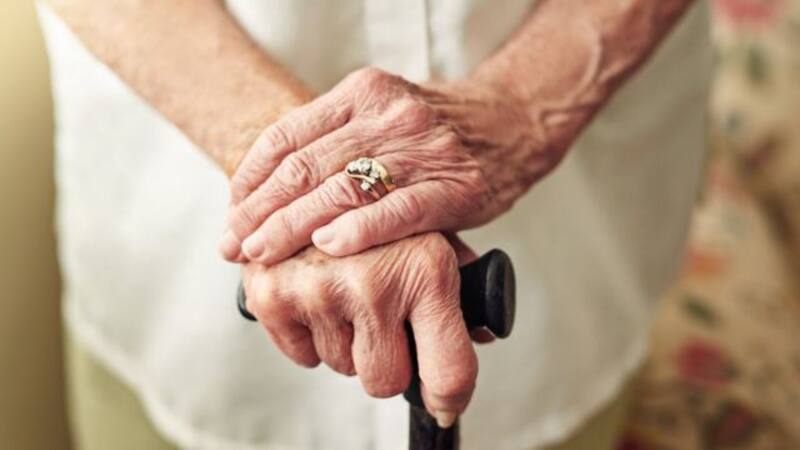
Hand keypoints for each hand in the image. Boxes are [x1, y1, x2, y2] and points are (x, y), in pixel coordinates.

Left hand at [220, 67, 555, 263]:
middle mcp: (388, 114)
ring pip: (343, 188)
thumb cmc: (436, 131)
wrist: (512, 122)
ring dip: (293, 226)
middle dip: (261, 210)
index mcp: (362, 93)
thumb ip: (334, 142)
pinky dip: (360, 229)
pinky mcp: (455, 186)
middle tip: (232, 245)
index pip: (288, 136)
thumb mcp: (381, 117)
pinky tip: (328, 247)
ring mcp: (423, 149)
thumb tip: (271, 193)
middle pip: (306, 166)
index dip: (250, 178)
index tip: (230, 213)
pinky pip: (399, 209)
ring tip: (262, 254)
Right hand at [242, 232, 478, 426]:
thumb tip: (485, 332)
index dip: (447, 396)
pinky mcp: (272, 294)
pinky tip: (316, 294)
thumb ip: (462, 288)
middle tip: (382, 321)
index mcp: (428, 270)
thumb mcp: (434, 237)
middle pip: (386, 381)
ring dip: (346, 341)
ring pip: (342, 366)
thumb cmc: (383, 210)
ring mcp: (320, 289)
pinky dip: (309, 335)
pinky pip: (302, 356)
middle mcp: (374, 282)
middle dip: (386, 359)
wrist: (312, 168)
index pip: (448, 370)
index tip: (443, 405)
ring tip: (345, 292)